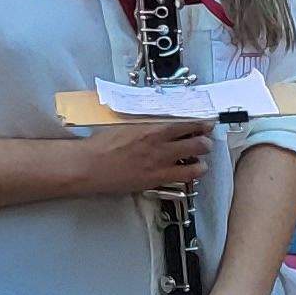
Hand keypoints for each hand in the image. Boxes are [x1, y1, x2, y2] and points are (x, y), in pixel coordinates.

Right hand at [74, 114, 213, 199]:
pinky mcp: (158, 178)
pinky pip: (187, 177)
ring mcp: (161, 162)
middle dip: (206, 140)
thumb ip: (146, 119)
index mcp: (152, 126)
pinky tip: (190, 171)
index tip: (205, 123)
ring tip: (199, 158)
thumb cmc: (102, 142)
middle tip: (204, 140)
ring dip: (202, 158)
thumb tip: (159, 116)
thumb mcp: (125, 122)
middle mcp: (161, 143)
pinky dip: (194, 173)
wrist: (89, 164)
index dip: (201, 123)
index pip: (188, 122)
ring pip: (198, 160)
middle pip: (199, 141)